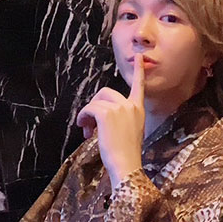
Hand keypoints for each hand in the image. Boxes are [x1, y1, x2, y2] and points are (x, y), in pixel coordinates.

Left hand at [76, 54, 145, 187]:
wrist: (126, 163)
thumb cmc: (126, 153)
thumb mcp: (129, 131)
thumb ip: (120, 117)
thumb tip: (98, 115)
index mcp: (139, 109)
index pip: (139, 86)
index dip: (138, 71)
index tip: (139, 57)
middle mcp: (131, 105)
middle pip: (106, 93)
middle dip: (94, 105)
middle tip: (89, 124)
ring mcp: (120, 108)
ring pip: (95, 101)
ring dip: (87, 114)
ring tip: (86, 130)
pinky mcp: (107, 113)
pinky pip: (89, 108)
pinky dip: (83, 118)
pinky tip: (85, 129)